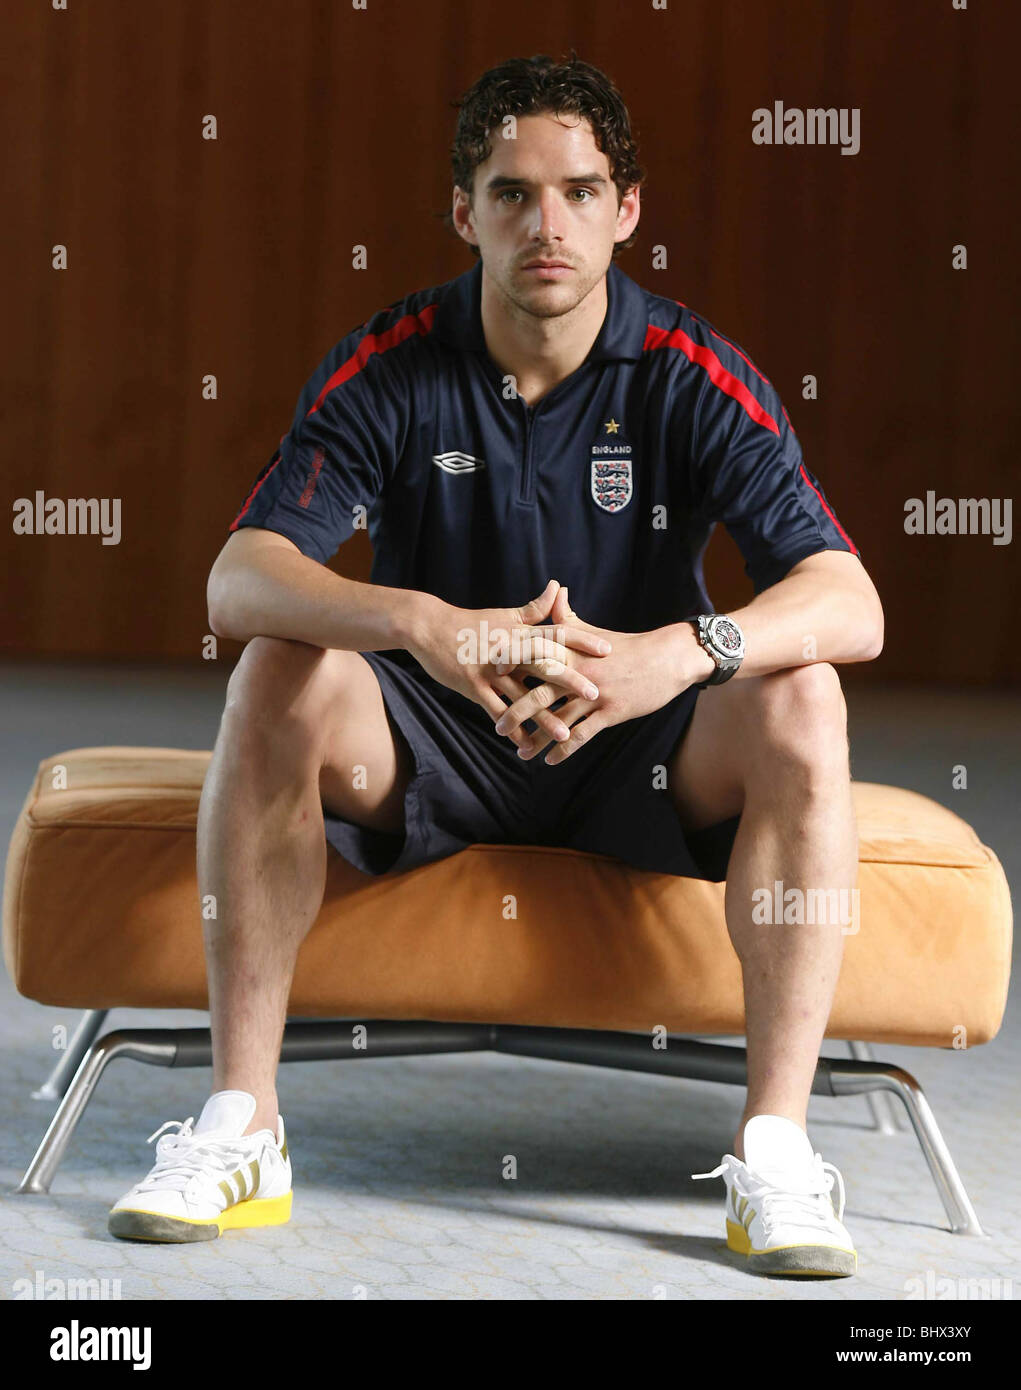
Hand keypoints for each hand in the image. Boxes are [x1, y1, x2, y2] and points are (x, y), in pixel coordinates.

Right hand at [406, 581, 612, 752]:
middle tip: (596, 695)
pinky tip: (525, 744)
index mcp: (519, 632)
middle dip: (571, 682)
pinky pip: (495, 710)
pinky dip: (511, 727)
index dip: (582, 641)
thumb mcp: (504, 614)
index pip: (556, 634)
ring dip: (545, 717)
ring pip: (522, 695)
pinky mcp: (472, 686)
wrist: (428, 627)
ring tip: (566, 734)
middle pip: (545, 666)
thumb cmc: (470, 623)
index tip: (608, 650)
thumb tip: (558, 587)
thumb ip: (534, 608)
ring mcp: (490, 670)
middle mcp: (508, 650)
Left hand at [493, 587, 708, 762]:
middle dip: (517, 711)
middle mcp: (580, 672)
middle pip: (540, 693)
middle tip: (498, 726)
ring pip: (560, 719)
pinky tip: (551, 760)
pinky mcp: (612, 711)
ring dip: (539, 737)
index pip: (534, 658)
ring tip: (521, 752)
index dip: (510, 666)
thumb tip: (556, 589)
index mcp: (572, 651)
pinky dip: (566, 749)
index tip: (486, 675)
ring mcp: (596, 693)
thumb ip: (568, 616)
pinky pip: (584, 734)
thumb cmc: (628, 646)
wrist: (667, 659)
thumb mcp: (595, 632)